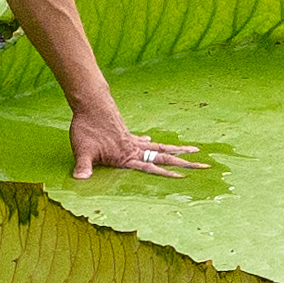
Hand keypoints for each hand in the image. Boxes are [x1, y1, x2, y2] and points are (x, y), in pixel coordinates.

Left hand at [69, 103, 197, 179]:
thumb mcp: (82, 150)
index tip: (184, 176)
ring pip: (159, 147)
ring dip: (176, 150)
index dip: (166, 173)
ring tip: (193, 150)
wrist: (90, 103)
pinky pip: (143, 141)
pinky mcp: (125, 134)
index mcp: (127, 156)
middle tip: (204, 165)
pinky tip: (152, 141)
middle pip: (164, 157)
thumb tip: (79, 179)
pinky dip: (150, 143)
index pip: (151, 167)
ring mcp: (131, 140)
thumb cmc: (86, 127)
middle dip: (184, 162)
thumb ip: (83, 166)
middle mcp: (134, 148)